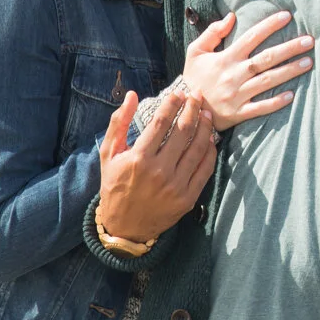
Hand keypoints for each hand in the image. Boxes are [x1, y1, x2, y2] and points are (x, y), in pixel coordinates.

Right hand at [97, 89, 216, 241]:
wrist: (124, 227)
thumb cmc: (115, 186)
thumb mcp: (109, 154)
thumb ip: (119, 123)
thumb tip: (132, 95)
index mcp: (138, 159)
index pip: (161, 123)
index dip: (172, 104)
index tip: (179, 93)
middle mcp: (159, 172)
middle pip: (183, 132)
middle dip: (192, 108)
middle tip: (197, 95)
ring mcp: (175, 186)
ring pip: (197, 148)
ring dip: (205, 126)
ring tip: (206, 112)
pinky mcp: (188, 198)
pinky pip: (205, 169)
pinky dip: (210, 151)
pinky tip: (210, 138)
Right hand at [183, 10, 313, 130]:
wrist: (185, 110)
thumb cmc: (193, 77)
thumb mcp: (195, 51)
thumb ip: (212, 32)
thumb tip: (231, 16)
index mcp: (225, 58)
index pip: (251, 37)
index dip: (269, 25)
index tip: (287, 16)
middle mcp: (234, 75)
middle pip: (266, 59)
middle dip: (289, 48)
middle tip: (309, 41)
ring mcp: (237, 94)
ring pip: (267, 81)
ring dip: (289, 72)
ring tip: (308, 62)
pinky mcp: (239, 112)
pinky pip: (260, 107)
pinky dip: (275, 102)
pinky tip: (292, 95)